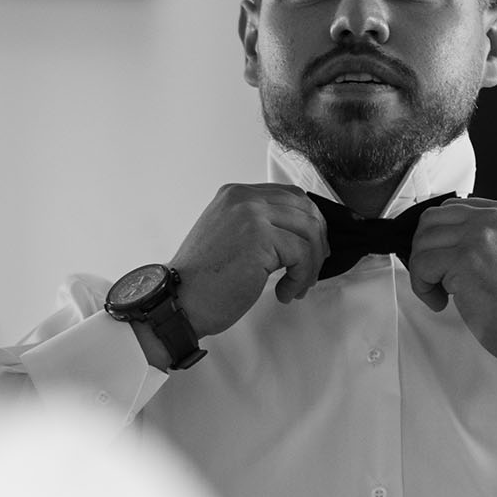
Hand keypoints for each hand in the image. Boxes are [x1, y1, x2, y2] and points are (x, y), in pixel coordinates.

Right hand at [164, 183, 333, 344]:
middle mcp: (243, 198)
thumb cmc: (204, 280)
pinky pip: (302, 254)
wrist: (178, 302)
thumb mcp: (231, 237)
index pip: (291, 195)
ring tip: (296, 285)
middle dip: (317, 243)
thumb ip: (260, 225)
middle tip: (310, 270)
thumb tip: (302, 232)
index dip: (310, 223)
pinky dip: (301, 277)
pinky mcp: (260, 239)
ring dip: (311, 264)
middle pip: (306, 210)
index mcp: (236, 194)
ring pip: (309, 231)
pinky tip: (285, 292)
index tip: (311, 249)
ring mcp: (251, 215)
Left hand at [406, 197, 496, 395]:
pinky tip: (441, 303)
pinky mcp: (466, 260)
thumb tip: (440, 240)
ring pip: (422, 243)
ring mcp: (480, 237)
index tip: (441, 262)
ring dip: (422, 273)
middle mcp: (495, 218)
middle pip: (431, 221)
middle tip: (434, 278)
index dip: (438, 238)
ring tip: (441, 294)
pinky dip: (423, 288)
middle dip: (423, 251)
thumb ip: (483, 238)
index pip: (451, 209)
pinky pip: (421, 266)